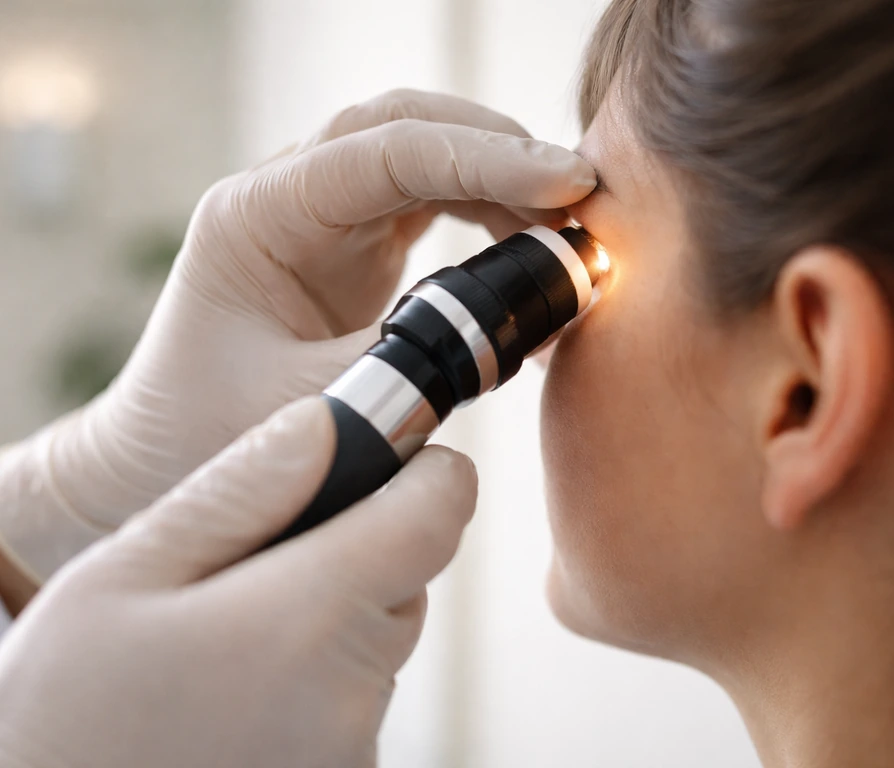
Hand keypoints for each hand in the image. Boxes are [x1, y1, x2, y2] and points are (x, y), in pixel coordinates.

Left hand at [0, 89, 594, 581]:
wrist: (165, 462)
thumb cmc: (208, 438)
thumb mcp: (311, 406)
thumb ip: (412, 361)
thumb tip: (518, 329)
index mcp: (257, 215)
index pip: (387, 151)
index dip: (485, 159)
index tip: (567, 186)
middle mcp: (288, 196)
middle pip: (411, 127)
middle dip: (503, 151)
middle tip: (584, 198)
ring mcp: (323, 218)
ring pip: (429, 160)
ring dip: (504, 185)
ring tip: (566, 239)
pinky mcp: (353, 248)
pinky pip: (433, 205)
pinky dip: (489, 220)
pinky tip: (528, 263)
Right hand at [0, 397, 477, 767]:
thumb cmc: (64, 716)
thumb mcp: (123, 577)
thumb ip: (240, 491)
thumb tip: (325, 423)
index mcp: (308, 616)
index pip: (437, 515)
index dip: (429, 473)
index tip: (393, 457)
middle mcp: (352, 690)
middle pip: (406, 577)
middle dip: (353, 548)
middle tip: (254, 562)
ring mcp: (353, 747)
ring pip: (379, 639)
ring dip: (329, 619)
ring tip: (226, 641)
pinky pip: (355, 698)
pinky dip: (316, 679)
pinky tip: (235, 692)